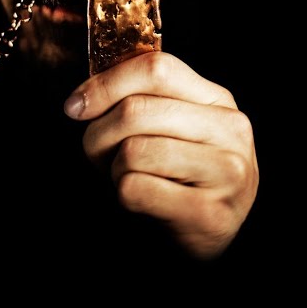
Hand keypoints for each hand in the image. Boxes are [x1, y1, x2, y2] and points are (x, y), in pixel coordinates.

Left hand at [63, 52, 257, 258]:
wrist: (211, 239)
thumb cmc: (180, 177)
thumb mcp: (172, 129)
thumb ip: (143, 100)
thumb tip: (83, 96)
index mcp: (218, 100)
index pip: (156, 68)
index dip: (106, 83)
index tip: (76, 105)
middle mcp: (230, 130)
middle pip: (137, 110)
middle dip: (99, 133)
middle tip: (97, 154)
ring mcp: (227, 172)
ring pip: (133, 150)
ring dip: (115, 169)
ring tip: (130, 178)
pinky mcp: (210, 213)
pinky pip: (136, 189)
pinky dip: (125, 197)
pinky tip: (143, 203)